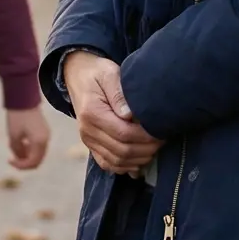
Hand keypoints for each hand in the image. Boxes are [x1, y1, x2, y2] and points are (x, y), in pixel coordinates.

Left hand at [5, 106, 49, 170]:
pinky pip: (38, 145)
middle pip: (37, 160)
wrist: (23, 98)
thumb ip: (17, 151)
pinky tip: (20, 142)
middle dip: (25, 162)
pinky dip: (30, 148)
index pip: (32, 162)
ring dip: (27, 155)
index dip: (21, 165)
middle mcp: (46, 140)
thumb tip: (19, 158)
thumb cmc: (17, 117)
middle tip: (12, 158)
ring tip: (15, 148)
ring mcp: (46, 135)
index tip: (10, 161)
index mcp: (40, 143)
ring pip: (38, 153)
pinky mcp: (44, 130)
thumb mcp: (13, 136)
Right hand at [62, 51, 162, 173]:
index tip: (161, 132)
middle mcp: (87, 130)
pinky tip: (138, 160)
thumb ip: (119, 93)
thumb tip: (129, 114)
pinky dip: (125, 167)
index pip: (123, 133)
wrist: (76, 75)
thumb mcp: (109, 74)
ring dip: (138, 160)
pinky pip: (107, 164)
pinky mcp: (90, 145)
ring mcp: (87, 140)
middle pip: (121, 151)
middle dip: (146, 150)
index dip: (145, 137)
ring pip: (116, 161)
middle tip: (162, 141)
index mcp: (92, 112)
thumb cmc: (97, 72)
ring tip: (154, 149)